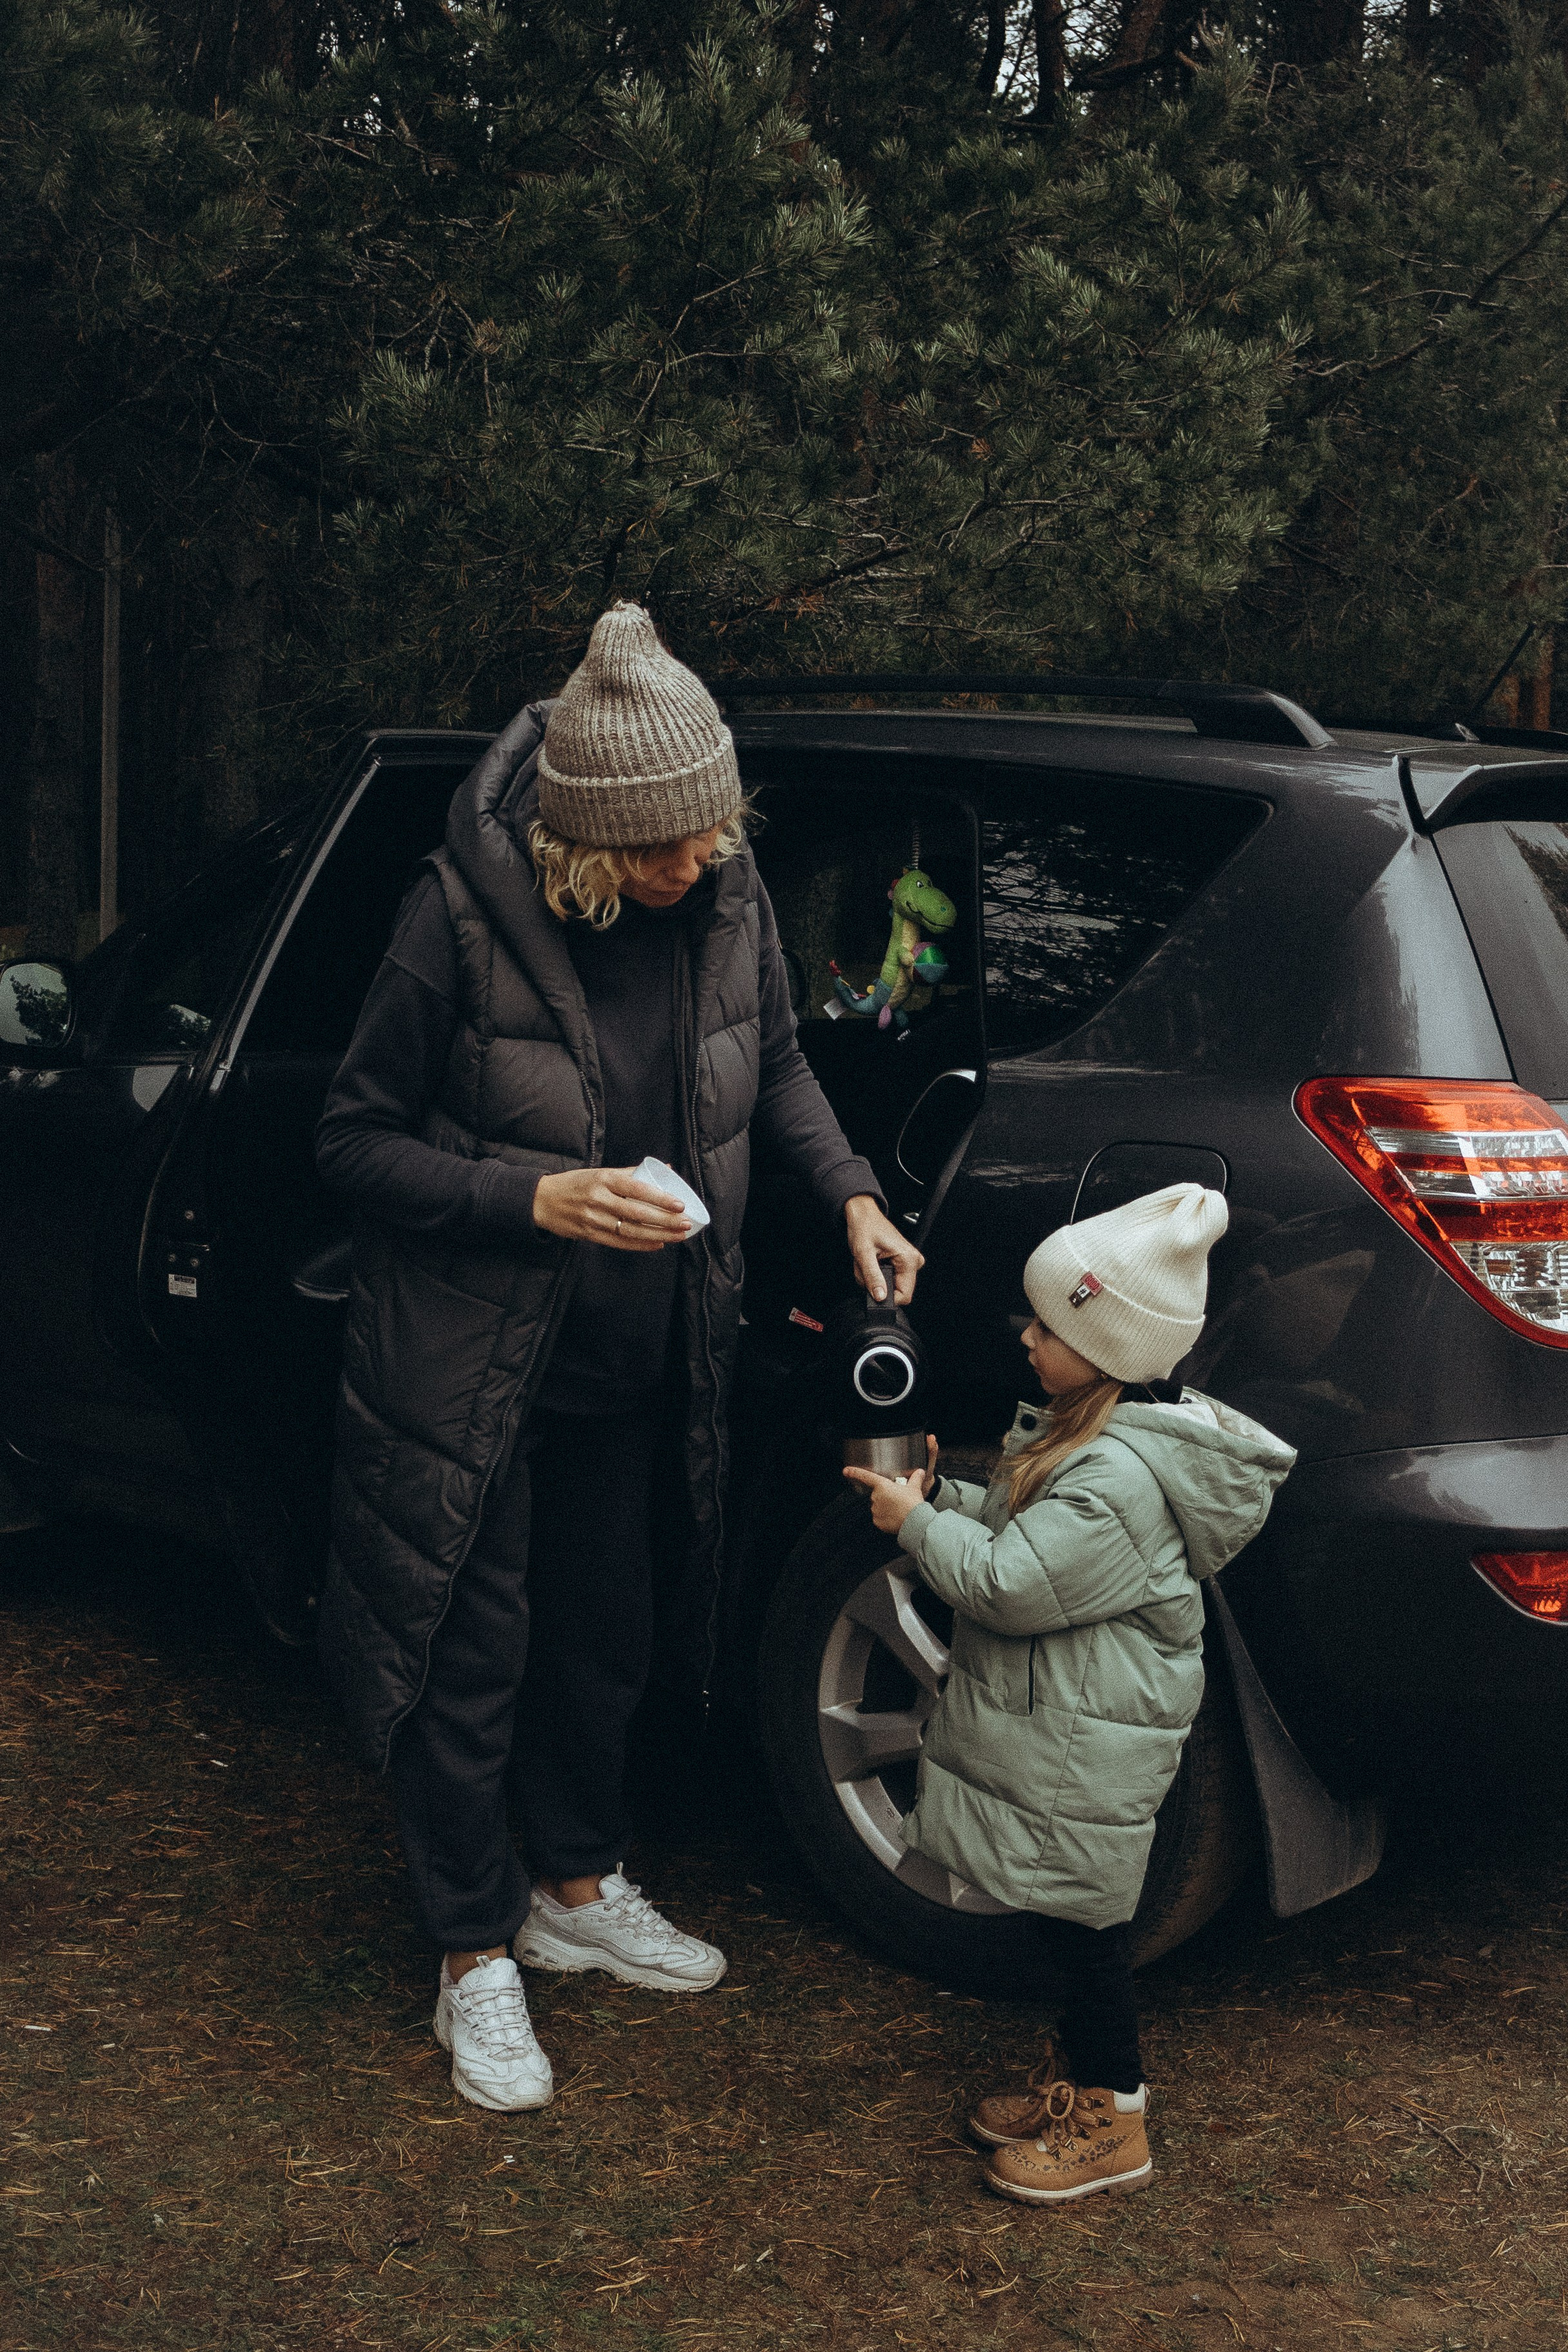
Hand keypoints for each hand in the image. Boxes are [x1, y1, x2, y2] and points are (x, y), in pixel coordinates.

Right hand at [533, 1166, 692, 1250]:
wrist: (542, 1200)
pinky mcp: (589, 1234)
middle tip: (685, 1224)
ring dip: (657, 1235)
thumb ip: (631, 1172)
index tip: (679, 1204)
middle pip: (637, 1213)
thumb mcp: (600, 1172)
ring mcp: (593, 1218)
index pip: (637, 1189)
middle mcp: (599, 1198)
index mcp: (604, 1178)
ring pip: (630, 1230)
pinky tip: (657, 1245)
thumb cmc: (576, 1183)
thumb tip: (665, 1169)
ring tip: (677, 1236)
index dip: (660, 1198)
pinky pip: (619, 1242)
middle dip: (665, 1220)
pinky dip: (640, 1245)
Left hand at [843, 1449, 935, 1533]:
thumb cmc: (913, 1504)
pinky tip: (895, 1518)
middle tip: (898, 1499)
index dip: (855, 1472)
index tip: (846, 1470)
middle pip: (877, 1494)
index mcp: (882, 1486)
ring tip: (898, 1510)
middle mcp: (876, 1497)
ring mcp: (875, 1510)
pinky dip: (885, 1518)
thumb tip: (920, 1472)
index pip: (866, 1476)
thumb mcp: (915, 1488)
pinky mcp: (877, 1522)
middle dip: (885, 1496)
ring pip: (878, 1507)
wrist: (914, 1522)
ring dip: (885, 1507)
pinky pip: (879, 1518)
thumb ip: (916, 1478)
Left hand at [845, 1195, 923, 1304]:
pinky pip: (889, 1278)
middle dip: (877, 1285)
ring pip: (890, 1285)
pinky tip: (872, 1262)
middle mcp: (913, 1260)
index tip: (872, 1287)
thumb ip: (872, 1277)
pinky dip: (876, 1274)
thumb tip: (880, 1296)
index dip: (886, 1297)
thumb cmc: (864, 1227)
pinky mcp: (902, 1262)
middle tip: (866, 1268)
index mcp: (908, 1259)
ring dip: (874, 1279)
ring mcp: (908, 1262)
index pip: (904, 1295)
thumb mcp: (864, 1254)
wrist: (863, 1215)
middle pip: (896, 1291)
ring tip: (868, 1263)